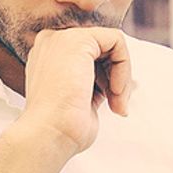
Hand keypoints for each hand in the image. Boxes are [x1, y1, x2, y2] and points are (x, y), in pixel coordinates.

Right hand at [16, 27, 132, 155]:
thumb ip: (93, 81)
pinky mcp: (79, 39)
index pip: (91, 57)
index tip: (109, 103)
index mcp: (48, 56)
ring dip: (122, 77)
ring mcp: (62, 38)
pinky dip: (124, 67)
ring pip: (112, 45)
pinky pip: (117, 41)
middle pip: (102, 49)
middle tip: (117, 105)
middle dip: (117, 78)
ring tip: (116, 103)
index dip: (106, 79)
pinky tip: (114, 90)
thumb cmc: (62, 128)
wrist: (49, 134)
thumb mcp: (80, 98)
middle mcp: (52, 43)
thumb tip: (116, 81)